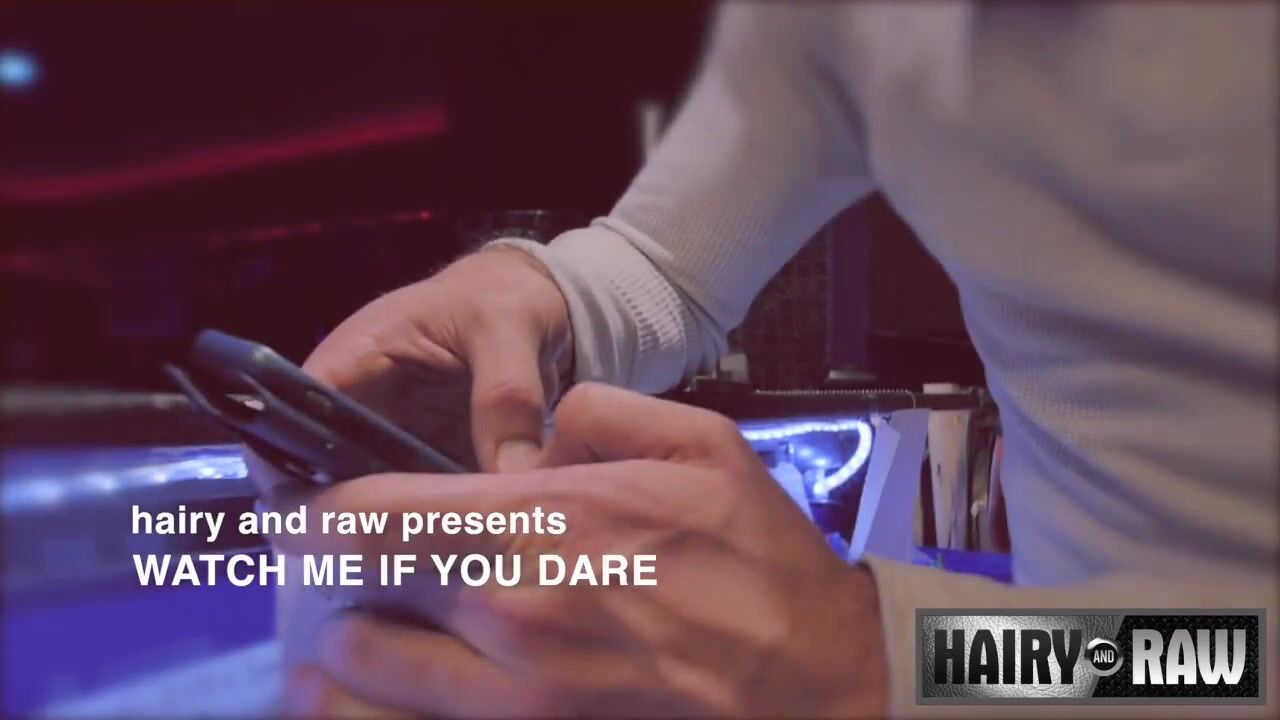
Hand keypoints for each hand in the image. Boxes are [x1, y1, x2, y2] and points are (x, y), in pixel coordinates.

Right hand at [247, 246, 570, 675]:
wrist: (527, 306)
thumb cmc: (501, 301)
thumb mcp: (508, 330)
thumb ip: (508, 394)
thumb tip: (511, 476)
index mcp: (351, 361)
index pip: (285, 422)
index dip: (288, 474)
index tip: (324, 526)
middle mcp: (352, 412)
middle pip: (314, 479)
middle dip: (339, 525)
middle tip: (382, 570)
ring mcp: (383, 447)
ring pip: (359, 506)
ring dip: (383, 541)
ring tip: (417, 581)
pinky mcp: (419, 473)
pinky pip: (408, 514)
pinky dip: (424, 540)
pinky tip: (452, 572)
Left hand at [269, 384, 888, 717]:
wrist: (819, 684)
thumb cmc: (762, 565)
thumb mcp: (700, 443)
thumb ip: (595, 413)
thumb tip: (533, 438)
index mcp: (544, 524)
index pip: (372, 515)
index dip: (322, 508)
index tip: (316, 509)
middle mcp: (510, 615)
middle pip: (353, 601)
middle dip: (334, 582)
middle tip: (344, 571)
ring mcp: (516, 699)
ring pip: (364, 684)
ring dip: (344, 657)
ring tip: (351, 639)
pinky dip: (382, 709)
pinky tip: (379, 693)